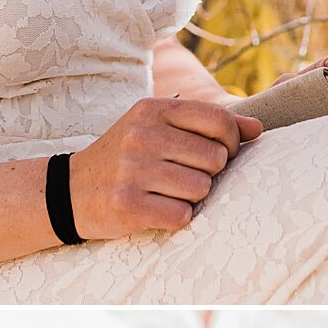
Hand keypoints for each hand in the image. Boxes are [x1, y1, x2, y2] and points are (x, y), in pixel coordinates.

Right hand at [70, 42, 260, 241]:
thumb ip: (208, 124)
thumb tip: (258, 128)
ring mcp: (133, 170)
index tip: (221, 153)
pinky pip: (181, 216)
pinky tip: (157, 209)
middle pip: (215, 159)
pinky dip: (176, 217)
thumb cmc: (127, 157)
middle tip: (186, 176)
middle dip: (209, 173)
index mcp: (153, 109)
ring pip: (202, 189)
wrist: (70, 191)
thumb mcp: (159, 128)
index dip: (231, 141)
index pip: (218, 120)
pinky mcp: (127, 205)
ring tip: (168, 191)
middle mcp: (142, 135)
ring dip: (193, 197)